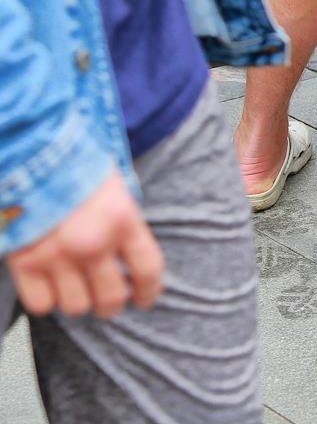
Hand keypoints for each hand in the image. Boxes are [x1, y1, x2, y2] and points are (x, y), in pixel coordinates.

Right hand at [4, 169, 163, 318]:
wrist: (29, 153)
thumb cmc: (74, 166)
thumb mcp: (113, 190)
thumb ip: (122, 224)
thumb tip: (129, 260)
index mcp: (123, 220)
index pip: (148, 270)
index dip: (149, 291)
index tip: (144, 300)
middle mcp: (93, 242)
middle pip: (112, 298)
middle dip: (111, 305)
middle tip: (106, 302)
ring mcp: (57, 255)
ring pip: (76, 306)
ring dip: (77, 302)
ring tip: (74, 290)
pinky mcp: (24, 262)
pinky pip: (41, 304)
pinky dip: (45, 300)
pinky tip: (46, 286)